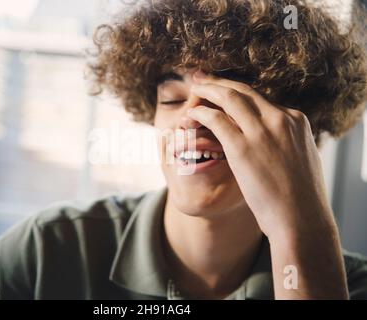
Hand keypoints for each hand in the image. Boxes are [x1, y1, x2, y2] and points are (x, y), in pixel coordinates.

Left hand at [188, 71, 348, 298]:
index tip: (224, 88)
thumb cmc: (300, 197)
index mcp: (296, 120)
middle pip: (244, 91)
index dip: (238, 92)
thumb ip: (286, 142)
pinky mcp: (243, 147)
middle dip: (220, 82)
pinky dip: (201, 113)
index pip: (261, 99)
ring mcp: (262, 131)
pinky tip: (191, 113)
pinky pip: (216, 119)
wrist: (301, 219)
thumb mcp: (300, 159)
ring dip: (208, 90)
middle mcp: (280, 119)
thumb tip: (275, 140)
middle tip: (202, 76)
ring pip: (229, 98)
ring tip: (194, 87)